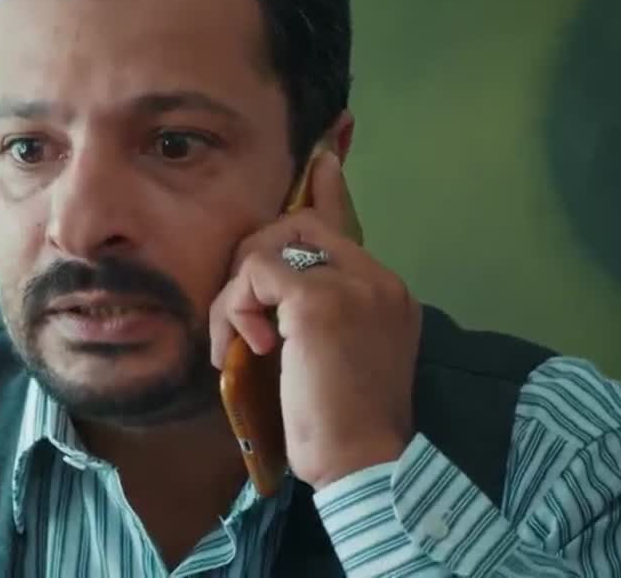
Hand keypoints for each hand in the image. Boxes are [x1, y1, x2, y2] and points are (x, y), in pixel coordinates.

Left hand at [209, 151, 421, 490]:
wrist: (365, 466)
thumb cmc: (342, 429)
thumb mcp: (326, 360)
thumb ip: (308, 315)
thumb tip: (267, 294)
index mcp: (384, 292)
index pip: (342, 222)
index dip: (325, 186)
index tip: (323, 155)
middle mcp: (377, 279)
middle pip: (296, 226)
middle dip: (250, 263)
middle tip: (236, 320)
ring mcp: (353, 285)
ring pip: (267, 248)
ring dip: (236, 296)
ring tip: (237, 346)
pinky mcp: (320, 300)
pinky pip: (254, 274)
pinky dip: (235, 308)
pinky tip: (247, 348)